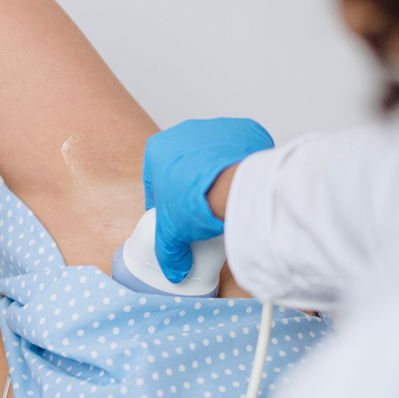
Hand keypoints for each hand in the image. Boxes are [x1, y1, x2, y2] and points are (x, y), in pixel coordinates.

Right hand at [142, 118, 272, 281]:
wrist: (234, 187)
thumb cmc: (196, 200)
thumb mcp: (171, 234)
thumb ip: (168, 252)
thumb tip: (174, 269)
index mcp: (158, 149)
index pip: (156, 180)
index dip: (165, 202)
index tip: (176, 216)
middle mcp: (184, 131)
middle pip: (184, 165)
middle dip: (190, 186)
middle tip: (202, 210)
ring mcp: (214, 127)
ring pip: (212, 156)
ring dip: (215, 174)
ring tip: (225, 199)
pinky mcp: (242, 130)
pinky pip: (239, 150)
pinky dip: (239, 165)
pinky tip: (241, 186)